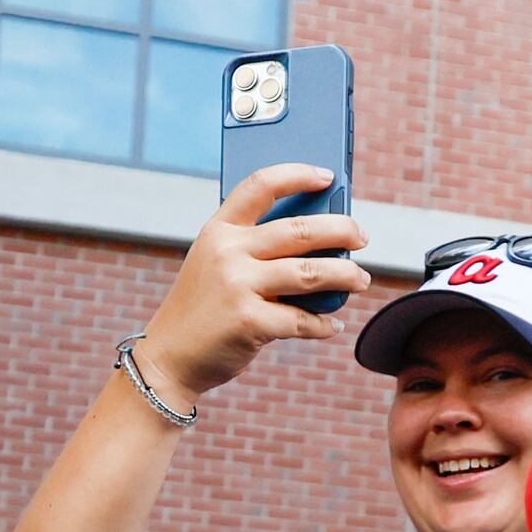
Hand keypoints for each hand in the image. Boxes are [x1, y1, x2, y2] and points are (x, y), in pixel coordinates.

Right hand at [132, 165, 368, 402]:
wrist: (169, 357)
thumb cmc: (204, 308)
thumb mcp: (216, 264)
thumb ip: (255, 249)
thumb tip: (321, 243)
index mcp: (219, 230)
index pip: (261, 186)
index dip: (297, 174)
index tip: (327, 176)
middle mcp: (227, 252)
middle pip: (300, 229)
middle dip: (341, 229)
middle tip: (361, 236)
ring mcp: (237, 286)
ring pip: (311, 273)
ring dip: (345, 276)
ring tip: (361, 280)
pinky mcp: (249, 321)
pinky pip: (302, 319)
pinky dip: (323, 324)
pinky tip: (332, 325)